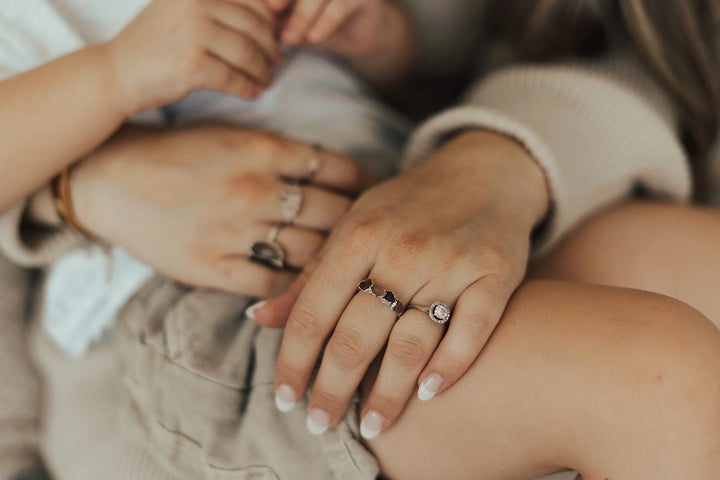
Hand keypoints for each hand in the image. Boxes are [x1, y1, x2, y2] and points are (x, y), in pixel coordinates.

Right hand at [71, 125, 374, 295]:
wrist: (109, 177)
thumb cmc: (176, 153)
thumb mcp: (233, 137)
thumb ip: (282, 155)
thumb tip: (334, 176)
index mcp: (263, 150)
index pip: (336, 168)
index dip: (364, 184)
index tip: (374, 195)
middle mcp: (255, 189)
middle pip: (333, 213)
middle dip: (358, 226)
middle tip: (373, 238)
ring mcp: (234, 231)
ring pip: (309, 252)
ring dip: (333, 261)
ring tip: (350, 268)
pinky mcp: (212, 266)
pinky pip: (272, 284)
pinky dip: (294, 288)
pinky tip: (307, 289)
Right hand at [105, 0, 283, 114]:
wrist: (116, 73)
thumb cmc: (155, 44)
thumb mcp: (182, 10)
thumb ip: (217, 8)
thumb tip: (271, 18)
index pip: (253, 1)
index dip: (271, 22)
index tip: (277, 37)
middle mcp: (195, 4)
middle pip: (254, 27)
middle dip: (271, 48)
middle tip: (277, 61)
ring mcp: (194, 34)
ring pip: (248, 54)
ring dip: (263, 70)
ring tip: (268, 79)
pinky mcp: (193, 65)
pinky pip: (235, 78)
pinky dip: (248, 88)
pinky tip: (253, 92)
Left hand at [258, 131, 548, 437]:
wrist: (484, 171)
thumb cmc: (408, 205)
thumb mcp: (353, 227)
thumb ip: (309, 277)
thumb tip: (260, 319)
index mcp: (358, 235)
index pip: (312, 312)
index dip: (293, 362)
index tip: (286, 399)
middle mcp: (401, 250)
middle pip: (355, 337)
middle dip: (332, 391)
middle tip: (322, 423)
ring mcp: (451, 263)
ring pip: (410, 344)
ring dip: (387, 393)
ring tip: (372, 425)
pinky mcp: (496, 274)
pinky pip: (472, 331)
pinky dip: (450, 366)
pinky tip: (429, 394)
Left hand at [266, 0, 387, 55]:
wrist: (357, 35)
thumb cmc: (316, 21)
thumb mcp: (289, 18)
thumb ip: (274, 13)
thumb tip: (251, 17)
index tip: (264, 4)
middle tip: (272, 10)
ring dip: (303, 14)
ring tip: (290, 39)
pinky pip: (342, 5)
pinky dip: (327, 20)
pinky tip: (315, 38)